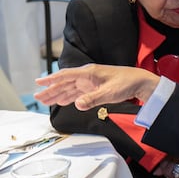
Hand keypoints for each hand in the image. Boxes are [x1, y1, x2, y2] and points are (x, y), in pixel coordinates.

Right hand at [34, 64, 159, 110]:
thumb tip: (76, 104)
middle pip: (65, 83)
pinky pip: (78, 92)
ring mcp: (91, 82)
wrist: (140, 82)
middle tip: (38, 97)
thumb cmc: (126, 83)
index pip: (66, 75)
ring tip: (46, 101)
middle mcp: (88, 76)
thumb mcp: (110, 93)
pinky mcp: (96, 88)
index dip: (51, 79)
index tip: (39, 82)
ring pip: (70, 89)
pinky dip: (70, 97)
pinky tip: (63, 101)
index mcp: (89, 73)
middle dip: (51, 90)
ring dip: (58, 95)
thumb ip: (92, 99)